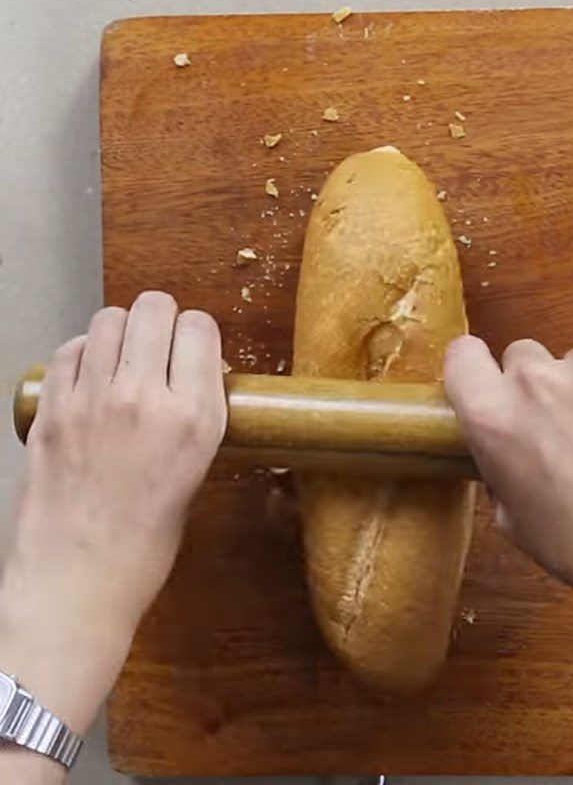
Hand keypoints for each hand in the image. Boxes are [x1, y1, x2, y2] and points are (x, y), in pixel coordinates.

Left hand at [0, 291, 225, 735]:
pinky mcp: (52, 409)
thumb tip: (188, 381)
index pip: (201, 328)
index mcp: (195, 419)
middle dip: (162, 320)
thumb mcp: (195, 474)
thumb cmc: (142, 545)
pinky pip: (69, 350)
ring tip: (123, 358)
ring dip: (121, 331)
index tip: (194, 352)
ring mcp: (92, 400)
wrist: (76, 584)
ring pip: (108, 318)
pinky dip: (83, 352)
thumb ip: (192, 418)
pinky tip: (90, 375)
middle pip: (154, 308)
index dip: (198, 335)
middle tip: (160, 346)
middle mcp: (146, 398)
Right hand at [444, 335, 572, 602]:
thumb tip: (508, 442)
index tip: (487, 379)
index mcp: (493, 416)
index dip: (474, 367)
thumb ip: (498, 460)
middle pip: (523, 356)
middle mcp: (538, 383)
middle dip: (536, 385)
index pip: (462, 355)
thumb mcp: (508, 512)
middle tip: (559, 426)